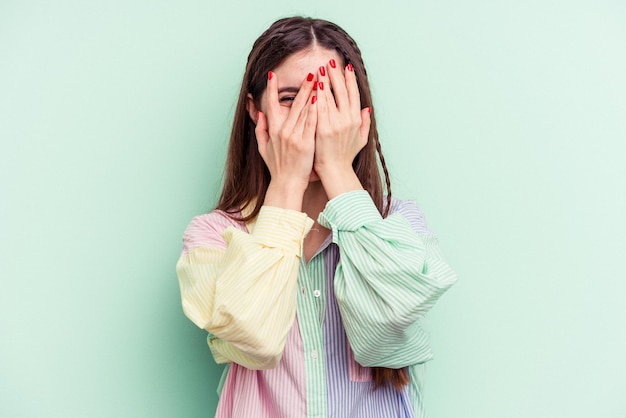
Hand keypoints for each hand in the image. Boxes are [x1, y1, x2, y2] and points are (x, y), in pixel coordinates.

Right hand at [255, 71, 316, 209]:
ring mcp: (294, 137)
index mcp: (272, 131)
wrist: (286, 184)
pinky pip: (310, 123)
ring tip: (318, 80)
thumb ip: (261, 130)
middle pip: (292, 104)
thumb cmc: (277, 168)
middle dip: (302, 87)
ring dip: (310, 94)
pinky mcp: (305, 144)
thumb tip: (260, 114)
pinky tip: (319, 99)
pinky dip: (314, 111)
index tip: (272, 74)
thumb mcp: (263, 149)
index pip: (271, 105)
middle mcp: (282, 131)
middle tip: (309, 72)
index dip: (272, 89)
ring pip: (303, 111)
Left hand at [313, 60, 370, 198]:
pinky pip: (320, 107)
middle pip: (342, 91)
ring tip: (321, 68)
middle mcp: (348, 119)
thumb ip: (365, 123)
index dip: (350, 80)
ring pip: (331, 97)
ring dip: (326, 81)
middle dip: (336, 75)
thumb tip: (367, 109)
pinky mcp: (324, 128)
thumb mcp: (361, 139)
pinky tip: (315, 85)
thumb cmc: (346, 156)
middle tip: (330, 62)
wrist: (335, 170)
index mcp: (356, 120)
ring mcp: (336, 124)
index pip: (354, 94)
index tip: (346, 67)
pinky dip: (318, 95)